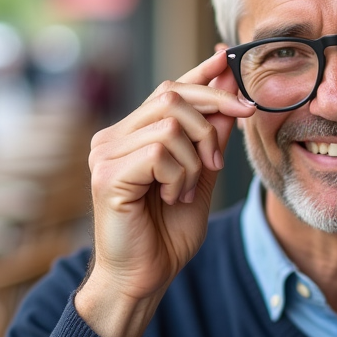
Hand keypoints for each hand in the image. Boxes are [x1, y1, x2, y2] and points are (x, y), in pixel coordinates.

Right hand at [76, 49, 254, 336]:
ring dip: (194, 158)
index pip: (169, 89)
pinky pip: (160, 150)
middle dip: (211, 117)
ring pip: (170, 122)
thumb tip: (230, 98)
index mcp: (132, 136)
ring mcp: (106, 153)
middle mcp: (113, 137)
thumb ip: (211, 140)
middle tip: (218, 161)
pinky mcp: (108, 173)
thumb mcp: (200, 178)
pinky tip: (171, 198)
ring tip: (185, 191)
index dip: (200, 72)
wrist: (143, 279)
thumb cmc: (167, 235)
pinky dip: (179, 175)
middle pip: (172, 94)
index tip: (228, 58)